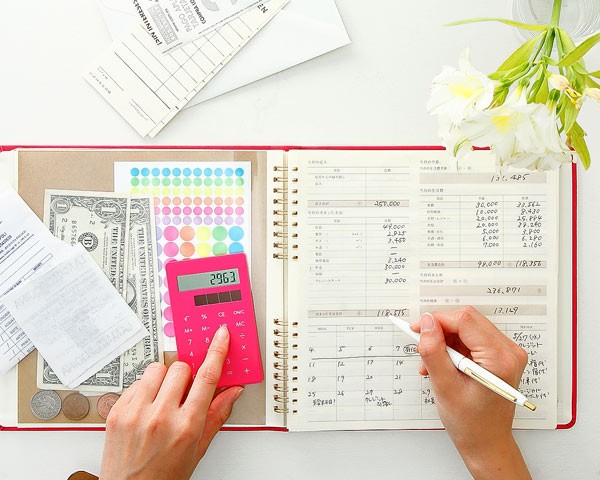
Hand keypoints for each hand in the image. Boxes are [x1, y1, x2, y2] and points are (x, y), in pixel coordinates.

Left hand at [99, 325, 243, 479]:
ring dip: (164, 378)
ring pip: (157, 369)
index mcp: (186, 426)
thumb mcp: (198, 448)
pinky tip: (147, 406)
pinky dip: (145, 389)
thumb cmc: (165, 476)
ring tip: (163, 398)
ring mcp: (136, 413)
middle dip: (186, 376)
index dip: (217, 351)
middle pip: (181, 368)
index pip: (207, 377)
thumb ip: (216, 415)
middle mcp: (161, 417)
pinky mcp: (117, 412)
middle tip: (183, 393)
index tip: (221, 336)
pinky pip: (136, 381)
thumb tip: (232, 392)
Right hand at [413, 307, 530, 479]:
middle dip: (440, 330)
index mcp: (499, 359)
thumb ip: (433, 351)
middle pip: (467, 320)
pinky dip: (453, 347)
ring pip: (467, 328)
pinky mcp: (500, 357)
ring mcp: (507, 354)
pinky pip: (472, 339)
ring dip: (445, 341)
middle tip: (422, 345)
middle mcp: (509, 352)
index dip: (436, 321)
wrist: (487, 443)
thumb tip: (426, 323)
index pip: (464, 320)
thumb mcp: (444, 386)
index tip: (417, 330)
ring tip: (432, 363)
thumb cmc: (471, 423)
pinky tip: (443, 364)